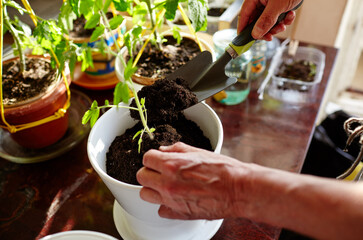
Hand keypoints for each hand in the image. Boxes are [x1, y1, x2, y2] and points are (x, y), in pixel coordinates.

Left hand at [136, 142, 251, 219]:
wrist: (238, 190)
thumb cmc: (223, 170)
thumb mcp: (199, 151)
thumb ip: (177, 149)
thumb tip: (163, 149)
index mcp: (171, 164)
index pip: (146, 158)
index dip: (153, 158)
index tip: (158, 160)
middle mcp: (167, 183)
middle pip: (141, 176)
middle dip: (150, 172)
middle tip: (160, 172)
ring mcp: (171, 200)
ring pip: (145, 194)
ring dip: (153, 189)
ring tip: (166, 185)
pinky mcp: (178, 214)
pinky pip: (160, 210)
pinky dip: (165, 205)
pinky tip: (176, 198)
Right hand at [237, 0, 301, 40]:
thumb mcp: (277, 5)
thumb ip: (266, 20)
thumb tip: (256, 34)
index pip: (244, 15)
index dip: (243, 29)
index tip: (244, 40)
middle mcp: (260, 2)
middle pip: (256, 22)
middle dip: (264, 30)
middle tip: (270, 37)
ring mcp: (269, 5)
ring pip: (268, 23)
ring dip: (276, 27)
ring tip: (283, 25)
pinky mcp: (278, 7)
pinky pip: (278, 19)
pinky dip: (285, 20)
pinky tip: (291, 15)